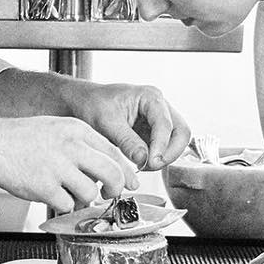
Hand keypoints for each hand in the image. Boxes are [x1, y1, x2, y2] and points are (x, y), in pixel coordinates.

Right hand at [0, 116, 137, 211]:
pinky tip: (51, 195)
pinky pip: (67, 205)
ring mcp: (58, 167)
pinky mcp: (45, 187)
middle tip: (109, 195)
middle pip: (112, 173)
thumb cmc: (20, 139)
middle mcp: (71, 146)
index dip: (126, 172)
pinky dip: (62, 205)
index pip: (114, 152)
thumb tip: (105, 168)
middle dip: (115, 189)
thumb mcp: (56, 129)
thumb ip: (81, 145)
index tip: (130, 183)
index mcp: (76, 130)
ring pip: (90, 192)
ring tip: (68, 193)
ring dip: (83, 199)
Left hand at [62, 80, 190, 170]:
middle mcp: (159, 107)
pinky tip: (141, 163)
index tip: (150, 162)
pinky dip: (157, 158)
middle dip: (170, 153)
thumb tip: (144, 159)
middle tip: (151, 166)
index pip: (166, 124)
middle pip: (181, 132)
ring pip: (176, 142)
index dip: (161, 146)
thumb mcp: (106, 122)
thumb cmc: (92, 105)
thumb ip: (126, 140)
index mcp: (150, 97)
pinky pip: (165, 148)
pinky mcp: (152, 133)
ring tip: (143, 166)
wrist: (82, 103)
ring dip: (164, 157)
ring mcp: (158, 120)